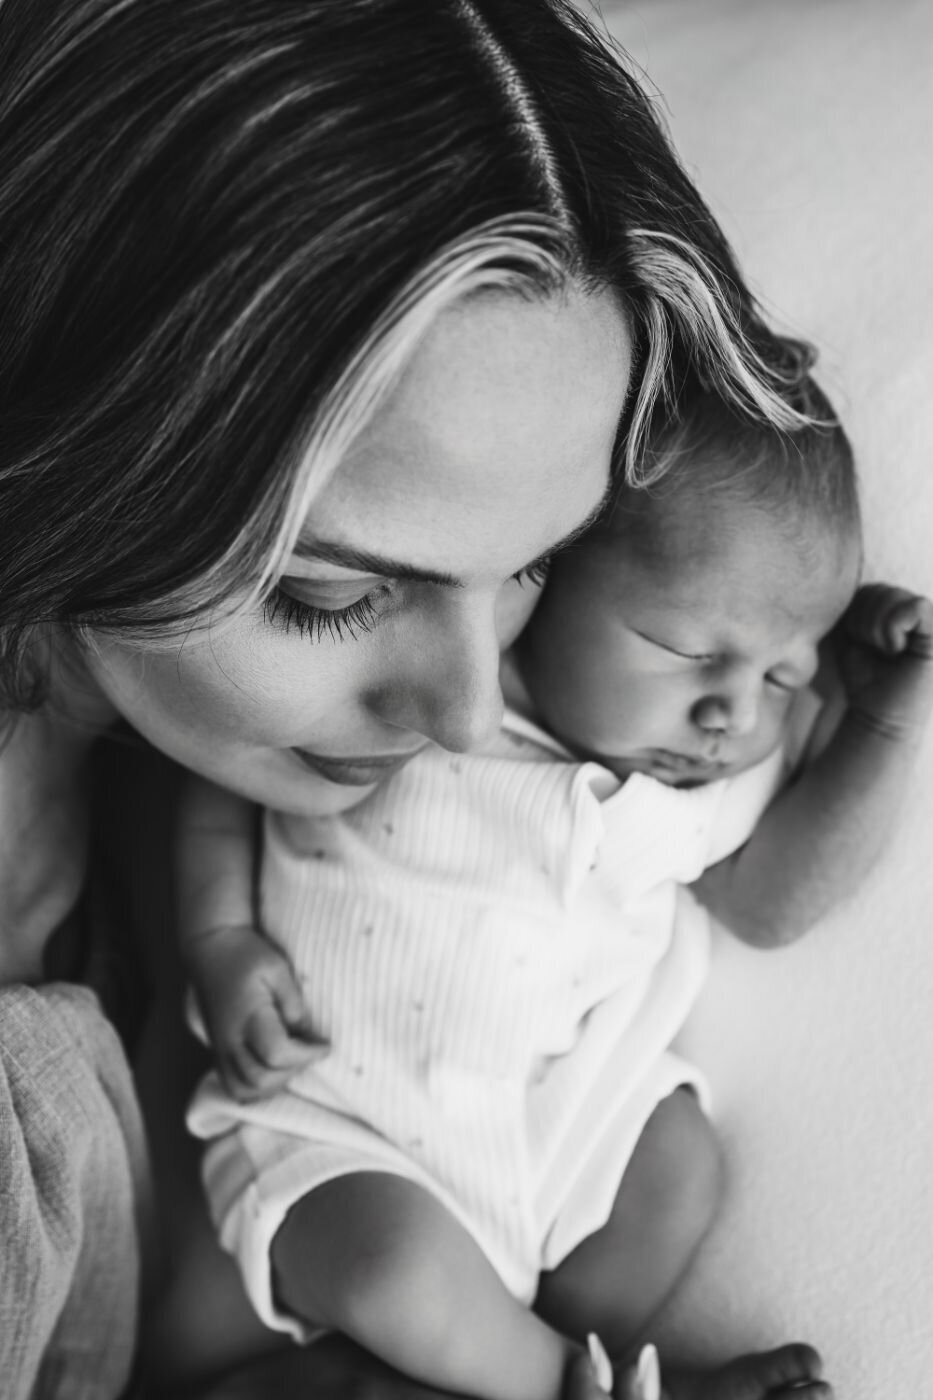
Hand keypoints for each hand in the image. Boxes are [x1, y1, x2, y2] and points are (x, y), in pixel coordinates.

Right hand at [189, 924, 327, 1100]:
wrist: (209, 949)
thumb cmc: (246, 953)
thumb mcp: (276, 966)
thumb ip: (292, 1000)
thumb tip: (304, 1030)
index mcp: (247, 1016)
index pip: (277, 1053)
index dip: (307, 1054)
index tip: (325, 1044)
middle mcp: (229, 1039)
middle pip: (260, 1079)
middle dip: (293, 1071)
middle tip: (310, 1051)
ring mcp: (219, 1048)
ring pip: (243, 1090)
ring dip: (273, 1085)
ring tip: (292, 1062)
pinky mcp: (216, 1051)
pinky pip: (233, 1086)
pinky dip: (255, 1089)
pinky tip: (273, 1070)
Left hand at [834, 582, 932, 738]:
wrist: (879, 714)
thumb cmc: (865, 677)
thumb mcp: (853, 634)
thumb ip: (857, 605)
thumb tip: (844, 580)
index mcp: (900, 608)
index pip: (872, 587)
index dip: (856, 613)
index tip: (860, 641)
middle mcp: (920, 611)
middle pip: (881, 589)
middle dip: (865, 621)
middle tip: (874, 649)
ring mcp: (932, 623)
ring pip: (895, 596)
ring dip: (877, 628)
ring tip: (886, 651)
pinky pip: (916, 608)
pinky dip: (894, 629)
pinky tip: (895, 649)